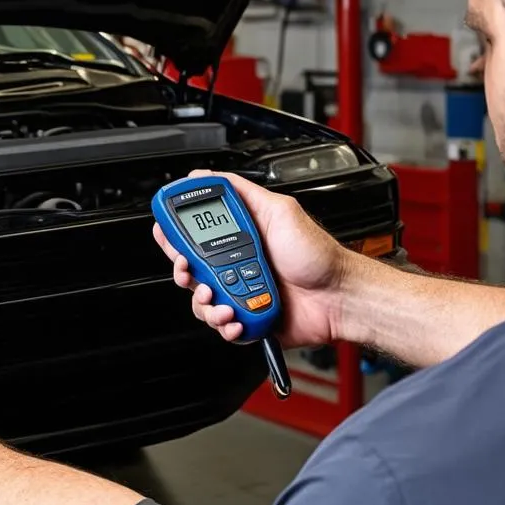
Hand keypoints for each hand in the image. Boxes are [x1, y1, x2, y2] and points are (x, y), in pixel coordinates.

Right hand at [153, 170, 355, 348]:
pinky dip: (225, 326)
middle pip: (190, 272)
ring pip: (202, 303)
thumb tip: (211, 176)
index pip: (195, 235)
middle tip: (191, 271)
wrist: (338, 296)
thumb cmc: (318, 256)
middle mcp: (236, 266)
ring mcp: (240, 294)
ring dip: (206, 304)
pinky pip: (222, 327)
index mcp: (239, 238)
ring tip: (222, 299)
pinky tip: (236, 318)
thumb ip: (244, 193)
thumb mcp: (281, 210)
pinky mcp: (247, 319)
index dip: (174, 236)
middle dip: (184, 273)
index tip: (167, 235)